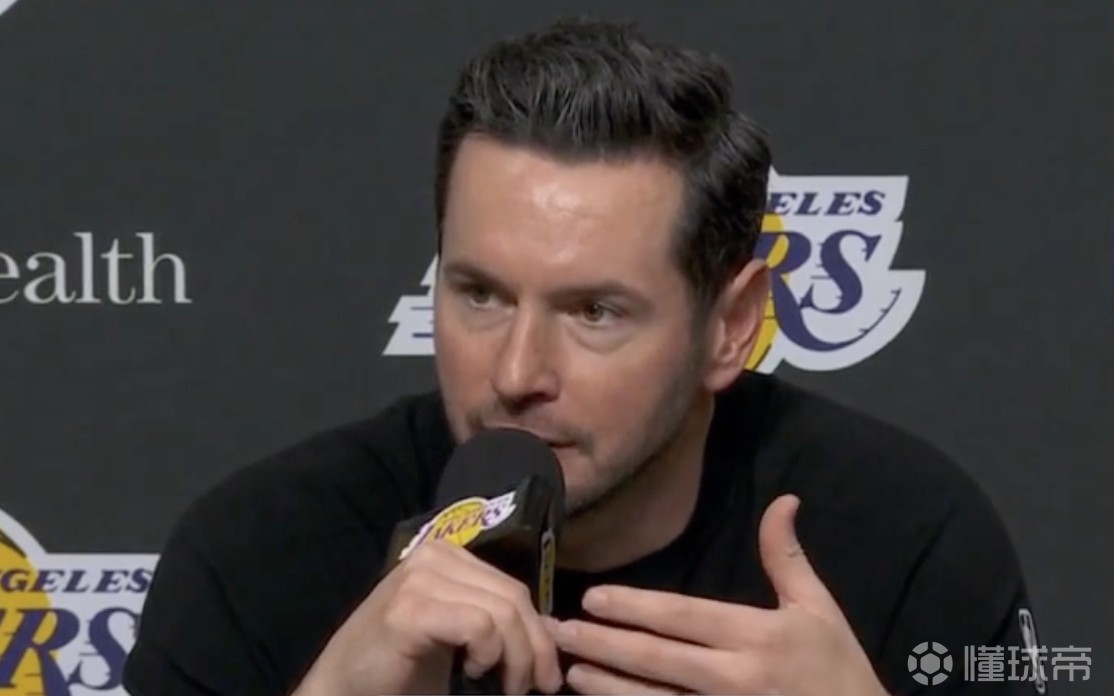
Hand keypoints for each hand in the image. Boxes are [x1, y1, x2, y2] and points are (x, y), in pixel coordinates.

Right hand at [293, 540, 563, 695]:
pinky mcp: (409, 608)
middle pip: (514, 597)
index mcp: (447, 555)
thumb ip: (498, 624)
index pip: (515, 587)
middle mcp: (433, 555)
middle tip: (536, 688)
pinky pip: (478, 625)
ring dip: (515, 659)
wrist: (343, 689)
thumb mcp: (461, 639)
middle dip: (535, 649)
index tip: (548, 677)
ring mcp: (418, 578)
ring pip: (502, 612)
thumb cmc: (402, 669)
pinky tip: (471, 673)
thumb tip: (552, 630)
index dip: (539, 633)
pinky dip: (488, 654)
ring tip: (504, 689)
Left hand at [550, 494, 889, 695]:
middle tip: (560, 631)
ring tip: (571, 671)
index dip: (635, 608)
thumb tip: (783, 500)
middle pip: (656, 659)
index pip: (683, 618)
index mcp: (757, 636)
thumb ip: (787, 557)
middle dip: (604, 644)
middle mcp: (735, 677)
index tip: (594, 598)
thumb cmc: (838, 669)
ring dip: (608, 686)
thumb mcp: (819, 609)